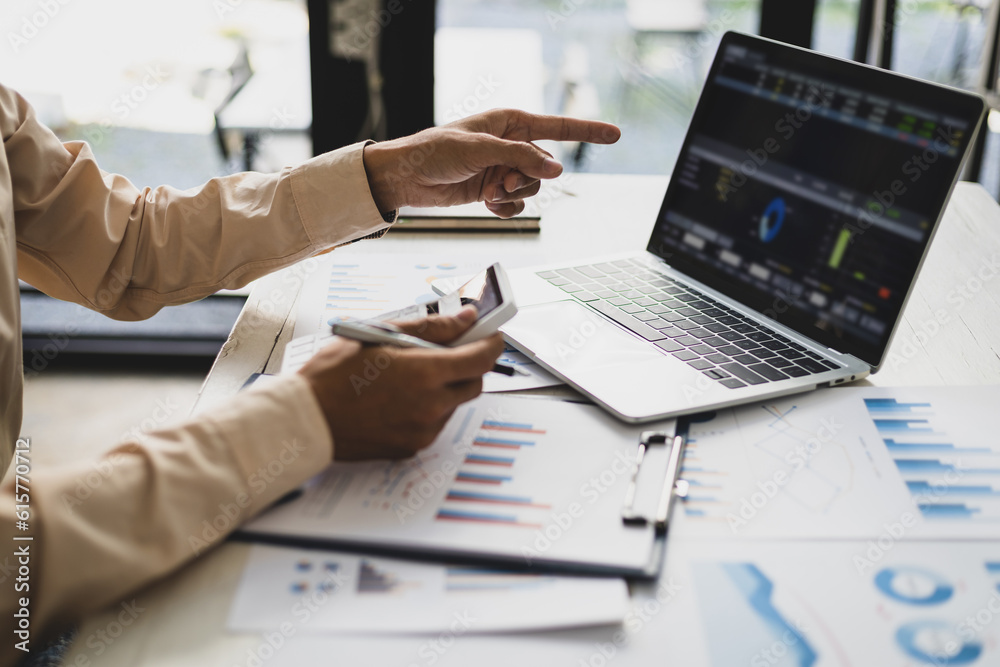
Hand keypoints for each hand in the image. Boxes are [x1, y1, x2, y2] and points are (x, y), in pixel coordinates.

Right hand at [299, 307, 503, 460]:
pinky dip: (427, 409)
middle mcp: (431, 406)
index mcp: (426, 373)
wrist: (307, 418)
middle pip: (474, 383)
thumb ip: (432, 328)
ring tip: (407, 378)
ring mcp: (424, 430)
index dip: (491, 344)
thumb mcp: (383, 335)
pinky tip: (398, 399)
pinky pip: (435, 424)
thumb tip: (467, 318)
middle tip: (444, 353)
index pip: (482, 358)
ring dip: (444, 388)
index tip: (490, 335)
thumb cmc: (336, 373)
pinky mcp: (413, 447)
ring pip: (454, 404)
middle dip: (467, 366)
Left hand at [362, 109, 620, 217]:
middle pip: (545, 168)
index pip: (558, 128)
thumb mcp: (479, 149)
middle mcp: (511, 144)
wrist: (406, 178)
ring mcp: (503, 169)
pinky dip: (506, 209)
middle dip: (528, 179)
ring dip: (515, 195)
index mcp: (510, 122)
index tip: (616, 134)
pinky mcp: (493, 190)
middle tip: (501, 181)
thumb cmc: (436, 151)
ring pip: (533, 188)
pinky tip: (487, 205)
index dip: (588, 131)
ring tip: (489, 192)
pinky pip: (517, 205)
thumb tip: (556, 171)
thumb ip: (519, 157)